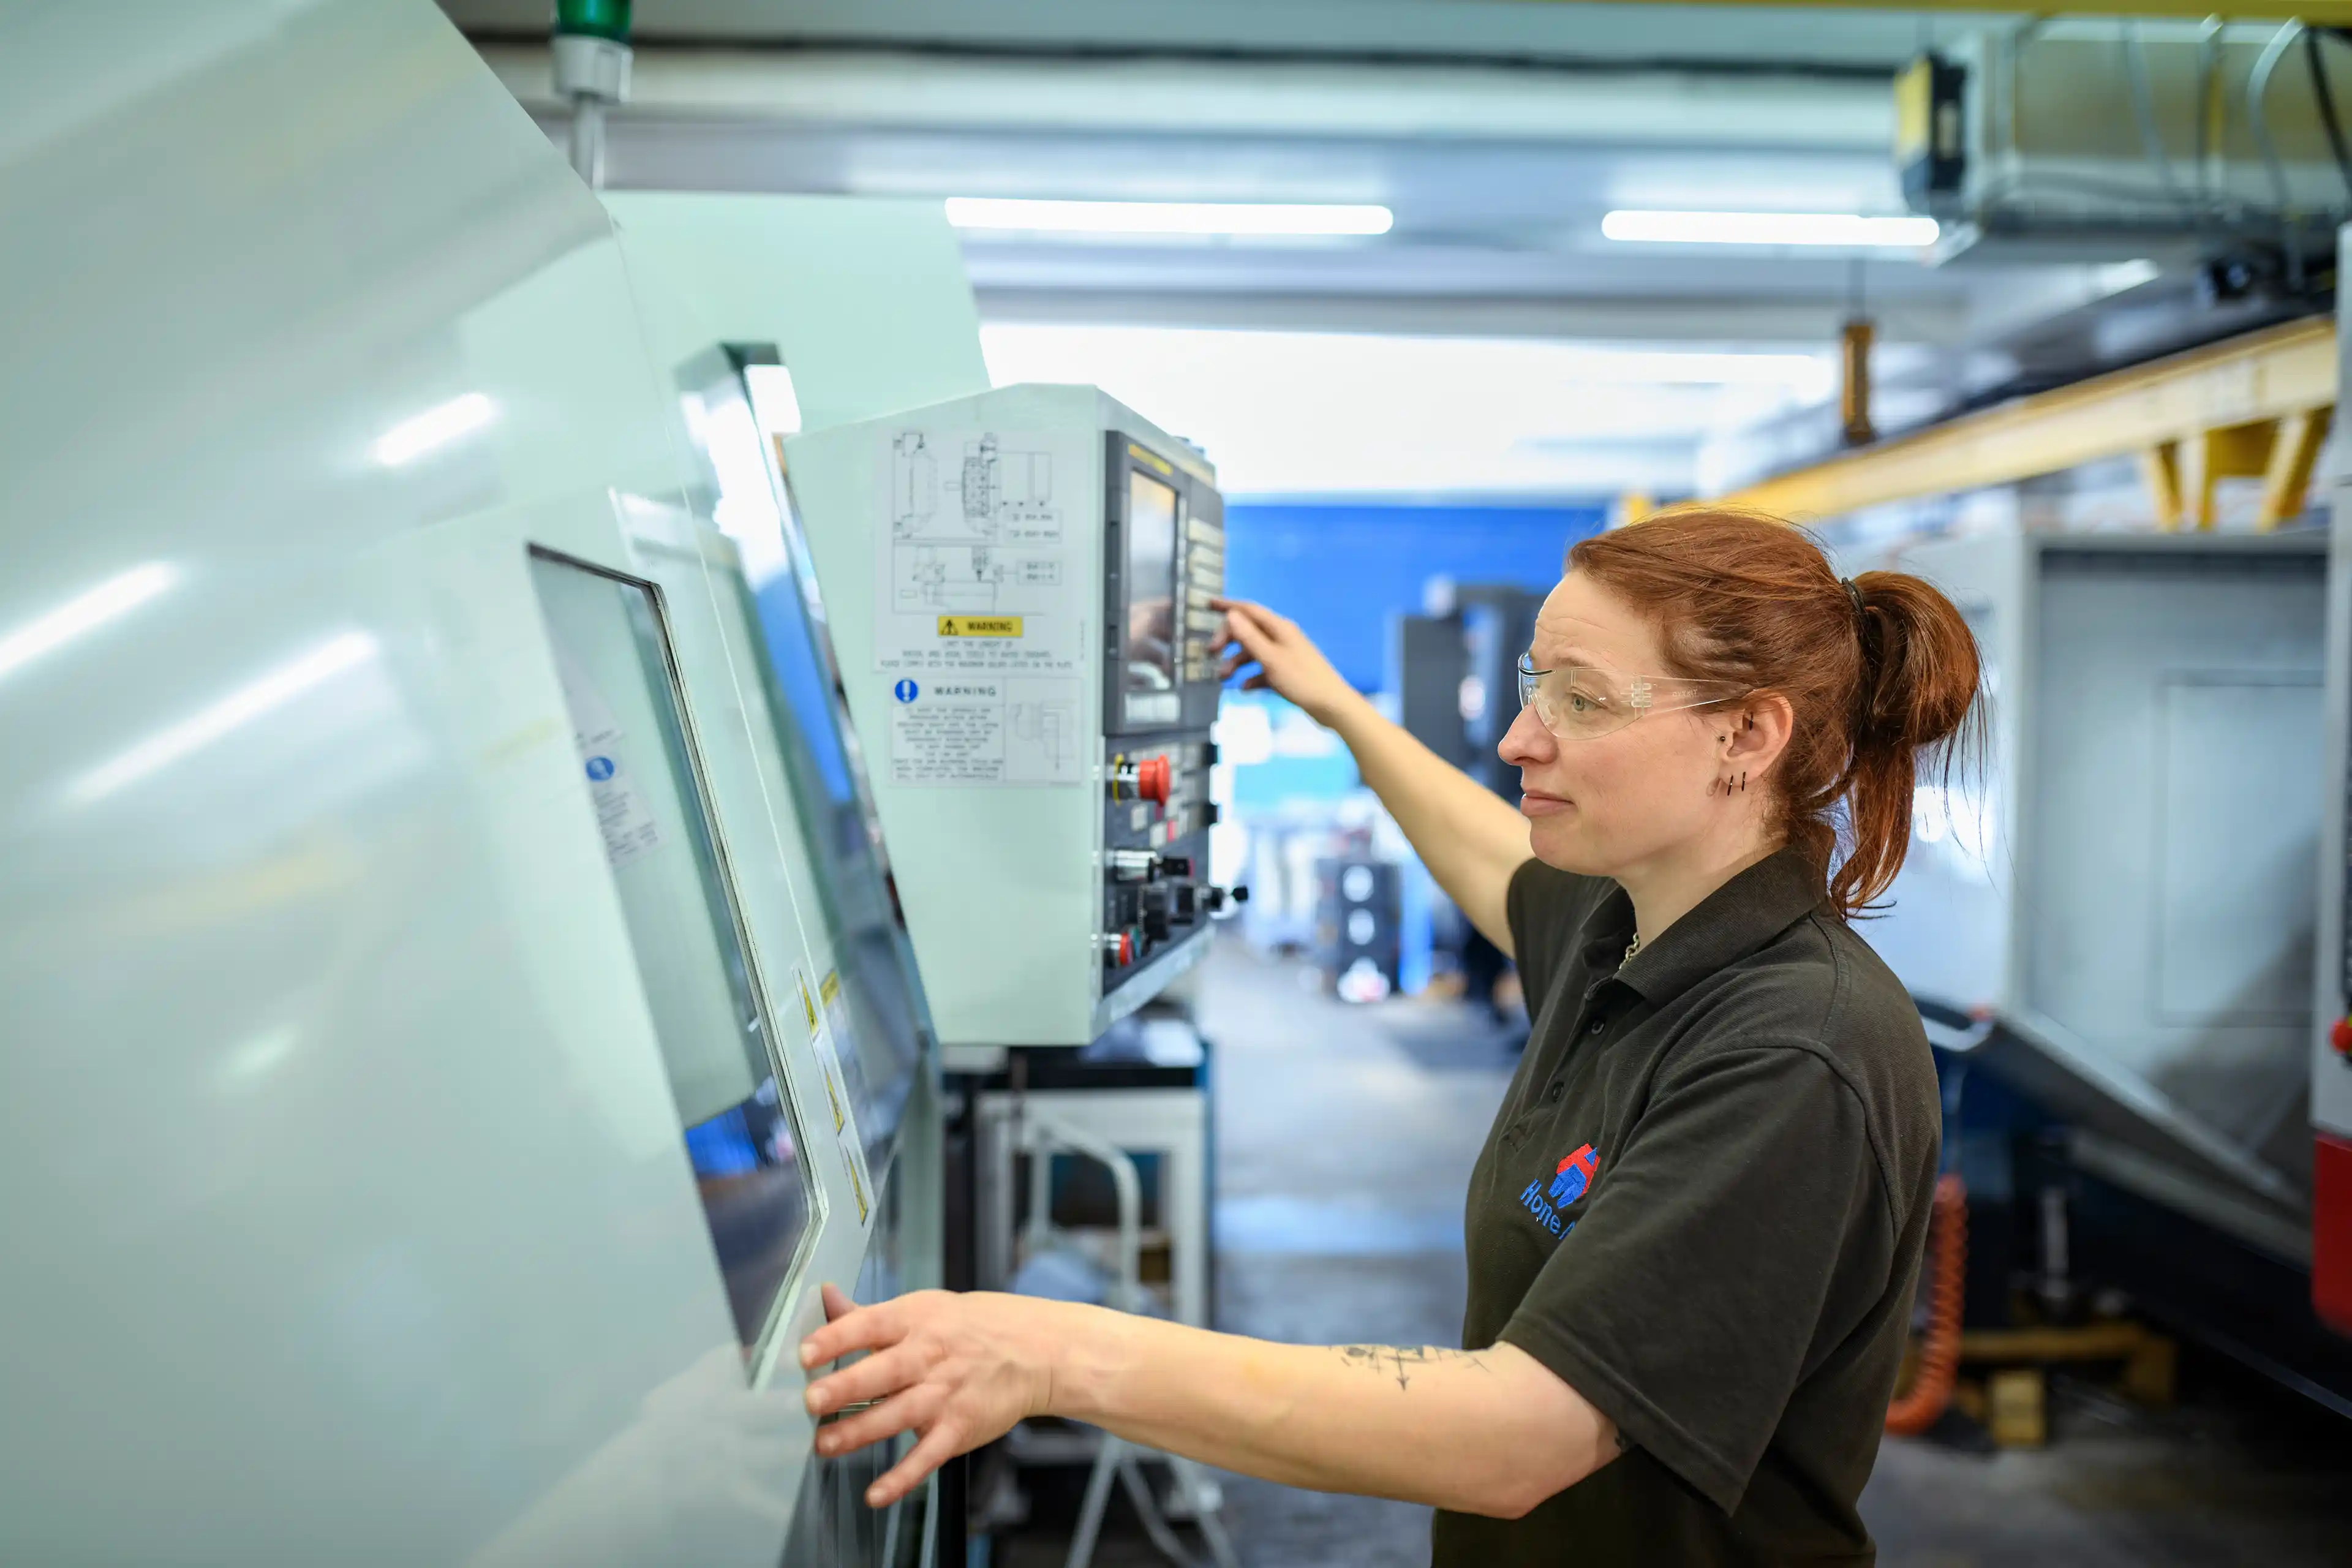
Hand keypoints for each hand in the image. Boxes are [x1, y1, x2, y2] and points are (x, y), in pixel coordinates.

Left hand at [798, 1285, 1069, 1507]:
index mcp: (915, 1321)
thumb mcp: (921, 1309)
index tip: (805, 1353)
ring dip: (860, 1431)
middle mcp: (929, 1356)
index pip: (871, 1325)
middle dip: (846, 1387)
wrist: (1032, 1349)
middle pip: (884, 1372)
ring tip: (825, 1444)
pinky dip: (904, 1477)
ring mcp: (945, 1394)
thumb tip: (825, 1297)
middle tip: (811, 1400)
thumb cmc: (967, 1328)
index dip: (837, 1338)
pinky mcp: (959, 1427)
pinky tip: (877, 1493)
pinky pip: (928, 1455)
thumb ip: (867, 1314)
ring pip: (899, 1414)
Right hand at [1213, 598, 1360, 726]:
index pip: (1249, 610)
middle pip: (1249, 631)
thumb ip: (1250, 637)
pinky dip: (1252, 677)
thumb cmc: (1302, 680)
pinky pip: (1263, 671)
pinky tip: (1244, 688)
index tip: (1208, 604)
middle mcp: (1282, 638)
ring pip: (1254, 652)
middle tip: (1211, 652)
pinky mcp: (1287, 673)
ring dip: (1236, 662)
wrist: (1331, 705)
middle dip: (1228, 640)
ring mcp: (1284, 655)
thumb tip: (1231, 614)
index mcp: (1279, 628)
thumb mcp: (1271, 658)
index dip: (1228, 606)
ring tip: (1223, 677)